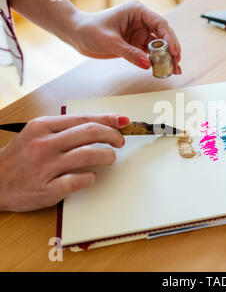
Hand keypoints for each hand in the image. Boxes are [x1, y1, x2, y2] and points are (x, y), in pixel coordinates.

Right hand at [0, 114, 129, 211]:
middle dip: (112, 135)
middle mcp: (44, 144)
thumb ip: (64, 129)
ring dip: (107, 155)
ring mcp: (45, 166)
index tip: (123, 121)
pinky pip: (77, 180)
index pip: (84, 118)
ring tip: (110, 158)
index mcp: (42, 126)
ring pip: (88, 155)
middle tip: (119, 141)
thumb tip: (98, 125)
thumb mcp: (36, 134)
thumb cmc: (19, 157)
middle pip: (90, 133)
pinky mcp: (46, 189)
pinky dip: (90, 178)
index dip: (108, 120)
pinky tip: (93, 177)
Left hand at [71, 1, 181, 73]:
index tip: (174, 51)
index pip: (159, 23)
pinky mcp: (136, 44)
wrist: (77, 34)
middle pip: (163, 35)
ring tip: (173, 69)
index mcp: (137, 11)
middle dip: (171, 49)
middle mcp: (141, 21)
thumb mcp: (110, 42)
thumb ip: (130, 53)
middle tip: (176, 63)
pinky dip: (157, 62)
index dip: (169, 38)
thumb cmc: (89, 29)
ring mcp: (140, 33)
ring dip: (167, 58)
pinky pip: (151, 54)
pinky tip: (163, 70)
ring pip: (159, 46)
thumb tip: (147, 64)